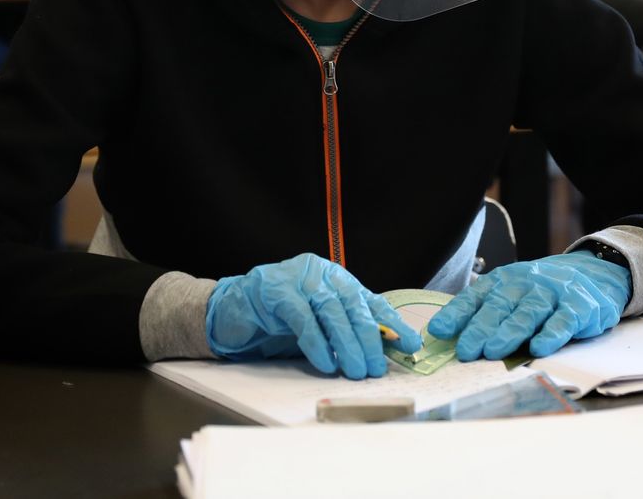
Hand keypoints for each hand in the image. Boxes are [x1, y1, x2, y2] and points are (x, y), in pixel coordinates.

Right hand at [206, 253, 422, 379]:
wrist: (231, 311)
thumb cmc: (278, 320)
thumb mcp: (318, 325)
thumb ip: (344, 331)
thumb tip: (382, 354)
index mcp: (335, 278)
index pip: (370, 301)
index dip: (392, 324)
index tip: (411, 345)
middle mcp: (321, 272)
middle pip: (353, 306)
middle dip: (369, 339)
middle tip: (376, 368)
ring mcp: (297, 277)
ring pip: (332, 311)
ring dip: (347, 344)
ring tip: (356, 370)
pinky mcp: (276, 290)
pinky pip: (303, 318)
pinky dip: (316, 343)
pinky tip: (325, 363)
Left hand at [426, 251, 629, 360]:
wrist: (593, 272)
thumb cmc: (542, 290)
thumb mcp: (512, 293)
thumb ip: (484, 313)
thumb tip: (448, 338)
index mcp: (503, 281)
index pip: (475, 297)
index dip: (456, 314)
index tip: (438, 331)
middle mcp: (525, 284)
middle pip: (499, 307)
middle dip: (480, 329)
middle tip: (465, 351)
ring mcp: (552, 293)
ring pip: (528, 314)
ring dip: (509, 333)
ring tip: (492, 351)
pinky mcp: (578, 306)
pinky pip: (563, 321)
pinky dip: (550, 335)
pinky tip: (538, 348)